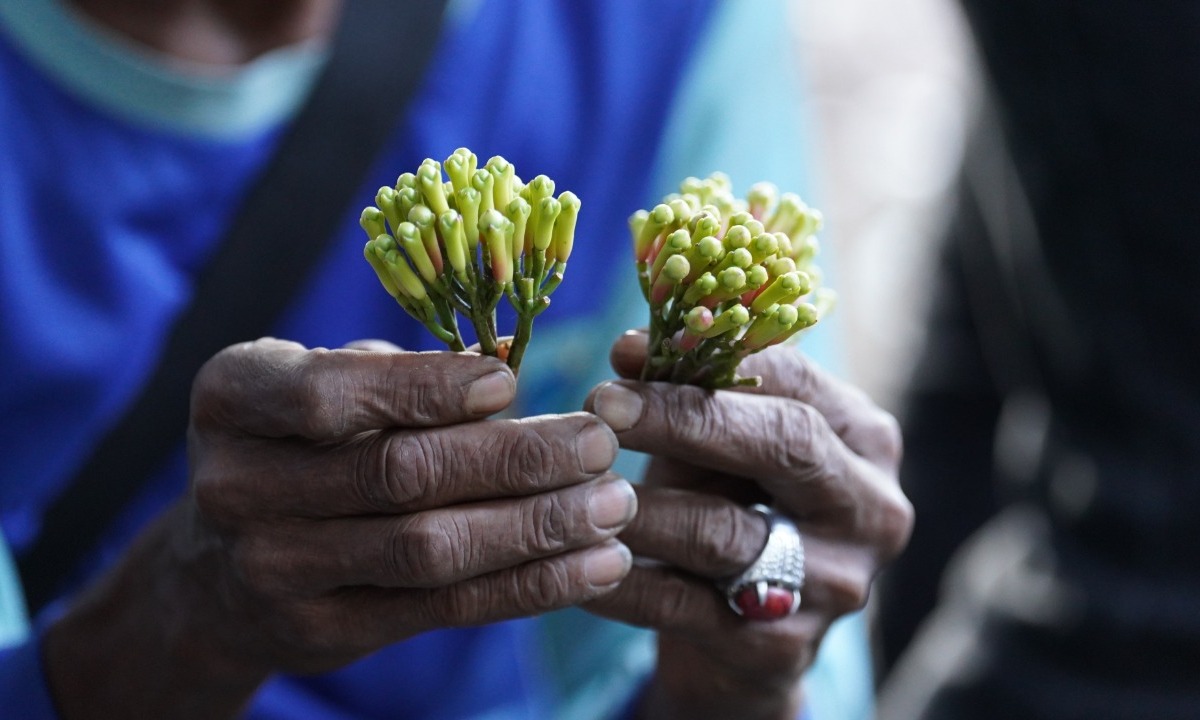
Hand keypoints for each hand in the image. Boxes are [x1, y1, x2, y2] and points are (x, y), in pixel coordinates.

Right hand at [44, 338, 634, 718]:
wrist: (218, 570)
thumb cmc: (295, 444)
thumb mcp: (315, 385)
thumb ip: (396, 375)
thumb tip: (509, 361)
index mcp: (232, 400)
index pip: (329, 396)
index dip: (425, 390)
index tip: (511, 382)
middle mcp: (237, 487)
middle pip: (396, 476)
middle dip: (511, 461)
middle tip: (598, 444)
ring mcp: (275, 570)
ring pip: (428, 550)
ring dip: (535, 528)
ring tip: (614, 505)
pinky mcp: (326, 633)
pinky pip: (444, 610)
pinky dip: (529, 585)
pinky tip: (594, 563)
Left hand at [582, 331, 912, 719]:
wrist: (741, 641)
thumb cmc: (732, 506)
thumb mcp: (725, 446)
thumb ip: (693, 395)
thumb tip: (631, 348)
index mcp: (865, 441)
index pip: (796, 380)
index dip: (712, 357)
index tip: (626, 349)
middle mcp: (870, 511)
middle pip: (783, 443)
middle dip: (683, 418)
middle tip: (602, 405)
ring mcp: (833, 585)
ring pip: (722, 530)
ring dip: (636, 502)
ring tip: (571, 483)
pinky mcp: (780, 649)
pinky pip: (680, 604)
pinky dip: (616, 577)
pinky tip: (570, 556)